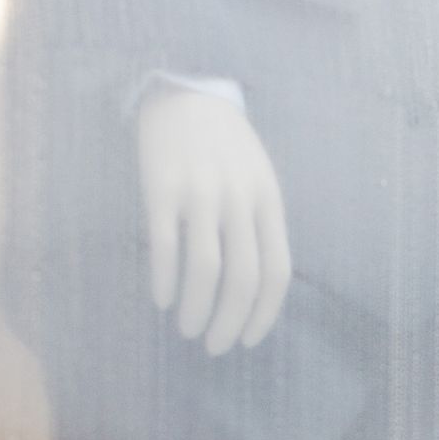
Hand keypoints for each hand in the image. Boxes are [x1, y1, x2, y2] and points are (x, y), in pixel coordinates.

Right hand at [136, 89, 290, 353]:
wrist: (186, 92)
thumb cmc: (225, 145)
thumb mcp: (258, 178)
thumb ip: (260, 224)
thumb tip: (256, 286)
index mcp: (267, 201)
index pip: (276, 271)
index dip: (264, 313)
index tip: (249, 340)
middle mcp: (238, 200)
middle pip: (242, 278)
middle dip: (230, 323)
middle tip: (216, 346)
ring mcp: (200, 194)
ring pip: (205, 270)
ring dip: (197, 310)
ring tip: (188, 330)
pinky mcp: (162, 189)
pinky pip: (165, 247)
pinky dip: (165, 281)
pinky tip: (162, 300)